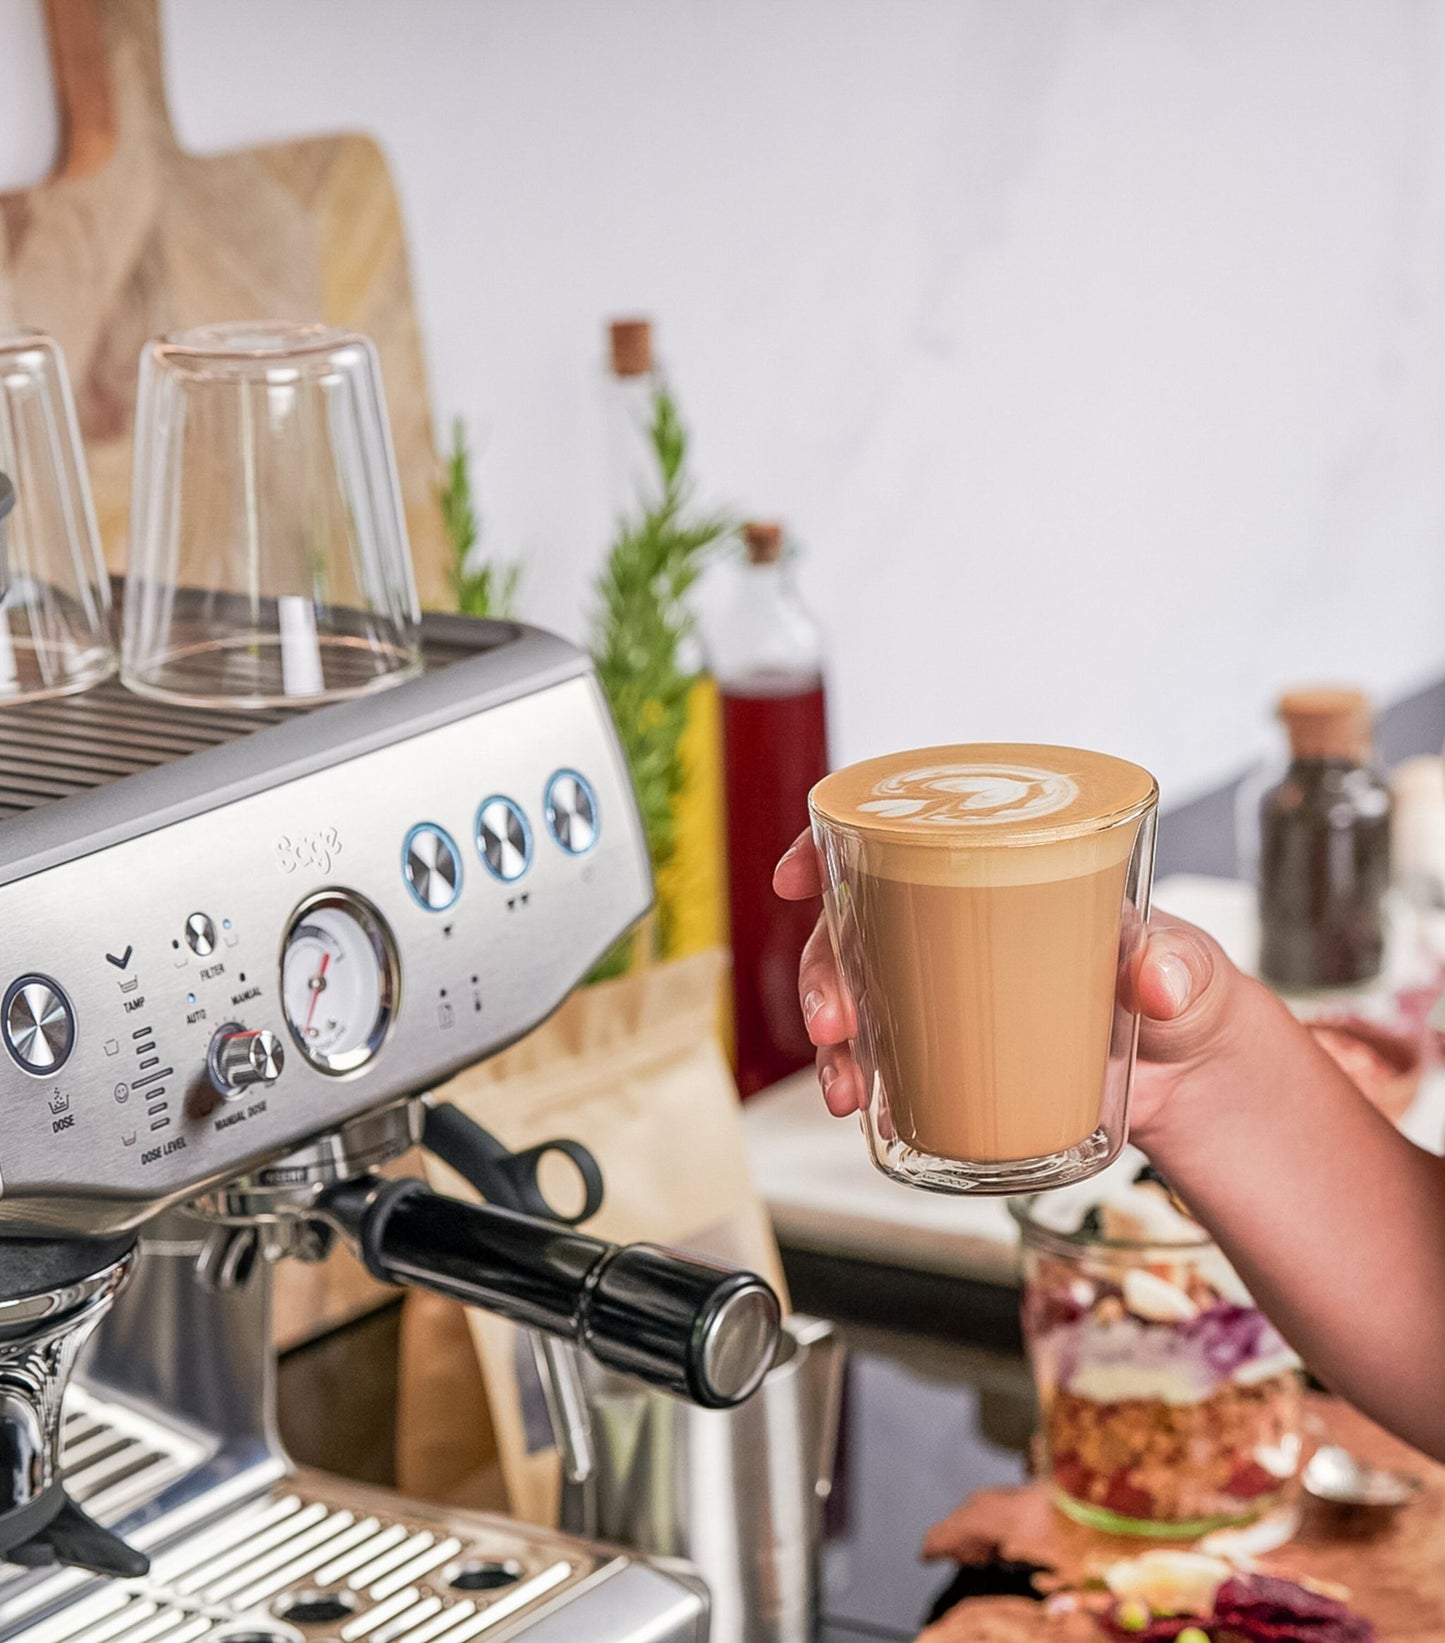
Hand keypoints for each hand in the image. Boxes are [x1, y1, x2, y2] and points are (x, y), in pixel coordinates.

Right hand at [773, 829, 1256, 1139]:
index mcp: (999, 873)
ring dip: (833, 1039)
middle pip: (856, 925)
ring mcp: (948, 992)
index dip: (831, 849)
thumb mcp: (1189, 968)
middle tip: (834, 1020)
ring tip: (845, 1086)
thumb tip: (1154, 979)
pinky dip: (862, 1080)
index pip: (897, 839)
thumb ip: (1180, 965)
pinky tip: (864, 1107)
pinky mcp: (952, 1053)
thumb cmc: (1182, 987)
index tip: (798, 877)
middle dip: (824, 969)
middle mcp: (956, 926)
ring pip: (856, 994)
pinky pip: (884, 1058)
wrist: (1191, 1073)